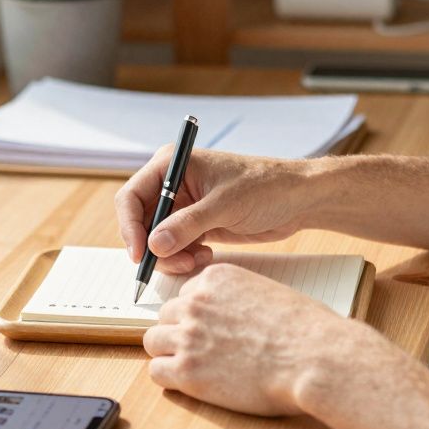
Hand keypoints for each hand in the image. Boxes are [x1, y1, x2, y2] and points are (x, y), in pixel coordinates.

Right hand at [114, 148, 314, 273]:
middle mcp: (173, 184)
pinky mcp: (197, 224)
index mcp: (173, 164)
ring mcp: (184, 206)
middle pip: (141, 222)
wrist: (299, 199)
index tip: (140, 255)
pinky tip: (206, 256)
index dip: (130, 227)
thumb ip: (187, 225)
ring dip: (172, 256)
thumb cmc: (266, 186)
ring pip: (157, 240)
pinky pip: (176, 247)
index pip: (132, 196)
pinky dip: (185, 257)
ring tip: (198, 260)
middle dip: (154, 247)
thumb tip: (154, 245)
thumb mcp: (225, 205)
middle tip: (179, 264)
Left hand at [142, 263, 364, 415]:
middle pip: (166, 315)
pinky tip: (192, 383)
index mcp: (216, 278)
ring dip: (170, 354)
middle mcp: (196, 302)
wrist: (315, 358)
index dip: (197, 315)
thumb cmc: (305, 330)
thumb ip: (239, 299)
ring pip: (154, 341)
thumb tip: (230, 315)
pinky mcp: (187, 371)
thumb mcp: (268, 294)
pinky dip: (170, 379)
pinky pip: (156, 372)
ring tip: (194, 368)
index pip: (186, 293)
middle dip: (180, 332)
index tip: (209, 330)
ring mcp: (188, 336)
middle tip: (201, 351)